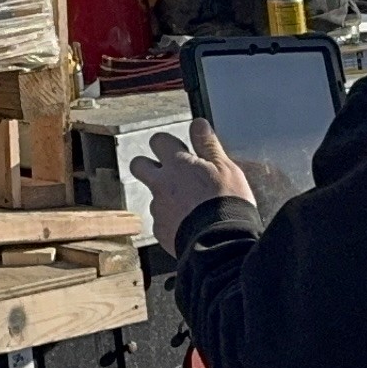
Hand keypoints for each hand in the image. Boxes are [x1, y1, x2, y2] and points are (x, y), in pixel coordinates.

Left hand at [135, 119, 256, 252]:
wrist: (221, 244)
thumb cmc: (227, 204)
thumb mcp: (225, 169)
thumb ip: (208, 145)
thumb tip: (198, 124)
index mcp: (178, 165)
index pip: (159, 140)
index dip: (167, 144)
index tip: (179, 149)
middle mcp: (161, 184)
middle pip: (139, 165)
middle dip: (149, 166)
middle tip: (170, 173)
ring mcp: (159, 209)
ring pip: (154, 195)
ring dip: (166, 197)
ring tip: (191, 206)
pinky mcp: (161, 231)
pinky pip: (162, 221)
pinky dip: (173, 221)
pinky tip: (191, 225)